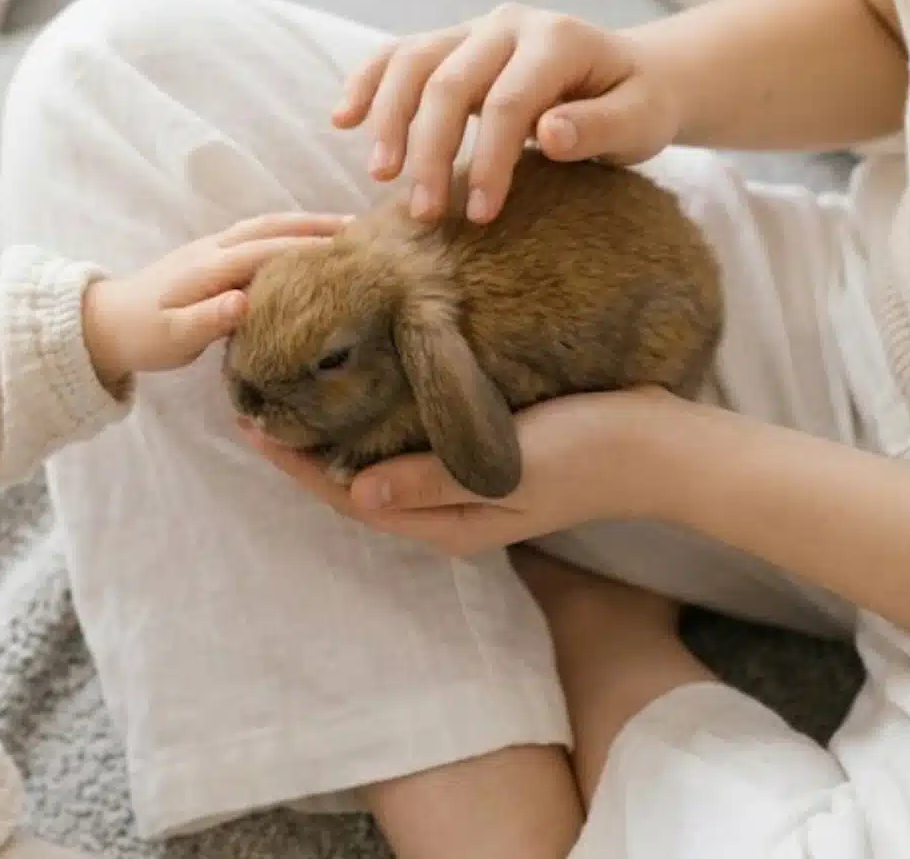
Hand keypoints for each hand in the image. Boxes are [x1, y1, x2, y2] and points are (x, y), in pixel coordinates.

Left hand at [83, 212, 349, 389]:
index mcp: (208, 267)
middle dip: (317, 225)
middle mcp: (214, 248)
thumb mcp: (172, 338)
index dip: (307, 248)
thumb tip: (244, 303)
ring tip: (347, 228)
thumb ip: (208, 320)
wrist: (104, 323)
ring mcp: (213, 248)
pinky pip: (259, 235)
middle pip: (272, 227)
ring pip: (266, 226)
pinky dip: (289, 231)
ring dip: (306, 223)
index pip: (266, 251)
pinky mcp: (213, 256)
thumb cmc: (142, 335)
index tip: (348, 250)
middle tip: (361, 230)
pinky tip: (309, 239)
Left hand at [238, 389, 652, 556]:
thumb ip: (433, 481)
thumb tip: (355, 492)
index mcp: (447, 525)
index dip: (295, 463)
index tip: (249, 422)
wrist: (660, 444)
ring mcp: (461, 481)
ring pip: (376, 460)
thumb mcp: (508, 470)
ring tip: (287, 390)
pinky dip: (372, 415)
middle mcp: (445, 509)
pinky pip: (408, 439)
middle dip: (301, 446)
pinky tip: (356, 384)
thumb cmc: (589, 452)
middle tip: (251, 399)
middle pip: (351, 482)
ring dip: (331, 430)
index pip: (347, 497)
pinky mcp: (476, 452)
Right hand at [333, 4, 678, 224]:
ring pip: (412, 61)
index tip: (479, 215)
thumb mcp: (641, 121)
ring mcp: (474, 30)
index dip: (488, 159)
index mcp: (557, 39)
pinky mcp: (451, 44)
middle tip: (422, 214)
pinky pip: (397, 55)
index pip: (507, 101)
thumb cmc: (637, 105)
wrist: (630, 75)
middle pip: (448, 80)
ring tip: (380, 175)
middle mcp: (508, 24)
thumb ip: (599, 127)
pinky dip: (367, 83)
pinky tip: (343, 119)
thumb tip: (547, 134)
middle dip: (429, 149)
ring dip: (389, 119)